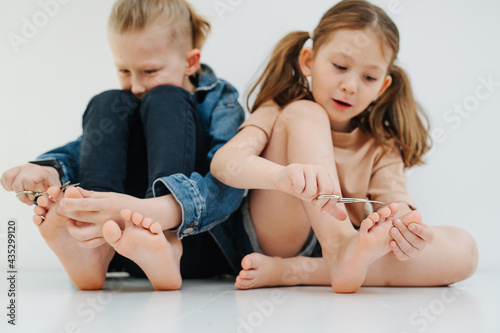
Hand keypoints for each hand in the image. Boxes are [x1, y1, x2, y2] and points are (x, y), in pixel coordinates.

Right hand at [1, 163, 60, 204]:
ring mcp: (20, 168)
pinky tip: (17, 190)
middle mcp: (28, 168)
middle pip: (17, 182)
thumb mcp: (56, 186)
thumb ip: (55, 193)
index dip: (28, 191)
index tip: (32, 198)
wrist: (47, 172)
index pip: (28, 180)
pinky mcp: (13, 170)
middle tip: (28, 200)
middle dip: (22, 194)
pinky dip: (7, 185)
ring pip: (8, 177)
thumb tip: (51, 200)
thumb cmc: (50, 181)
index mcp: (40, 171)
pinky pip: (4, 177)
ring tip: (23, 194)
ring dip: (13, 190)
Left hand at [58, 187, 181, 245]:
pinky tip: (80, 231)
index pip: (83, 204)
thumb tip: (73, 191)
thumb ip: (91, 195)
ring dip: (71, 228)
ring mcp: (106, 231)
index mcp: (106, 205)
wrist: (144, 216)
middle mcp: (105, 219)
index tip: (61, 201)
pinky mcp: (107, 239)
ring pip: (81, 235)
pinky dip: (80, 239)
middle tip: (61, 209)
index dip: (69, 203)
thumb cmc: (126, 203)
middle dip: (65, 213)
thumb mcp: (110, 195)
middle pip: (78, 218)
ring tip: (71, 221)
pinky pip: (89, 244)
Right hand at [273, 163, 346, 220]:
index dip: (329, 204)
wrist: (284, 181)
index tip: (322, 211)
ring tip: (301, 190)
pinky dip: (296, 190)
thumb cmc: (303, 189)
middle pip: (327, 190)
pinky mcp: (296, 169)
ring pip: (311, 190)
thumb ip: (331, 208)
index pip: (336, 192)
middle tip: (311, 200)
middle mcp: (320, 169)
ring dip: (304, 195)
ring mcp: (308, 167)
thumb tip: (343, 218)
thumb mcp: (318, 199)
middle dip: (318, 202)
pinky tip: (294, 186)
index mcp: (328, 175)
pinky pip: (300, 186)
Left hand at [389, 211, 433, 260]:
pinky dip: (396, 249)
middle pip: (415, 241)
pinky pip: (401, 255)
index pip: (427, 234)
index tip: (410, 225)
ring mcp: (414, 252)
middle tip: (396, 222)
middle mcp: (422, 245)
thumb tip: (404, 210)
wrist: (401, 235)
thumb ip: (409, 216)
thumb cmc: (407, 225)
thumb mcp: (410, 219)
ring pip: (408, 248)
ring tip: (392, 230)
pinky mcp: (405, 257)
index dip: (419, 230)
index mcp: (427, 235)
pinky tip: (391, 243)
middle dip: (405, 231)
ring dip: (400, 239)